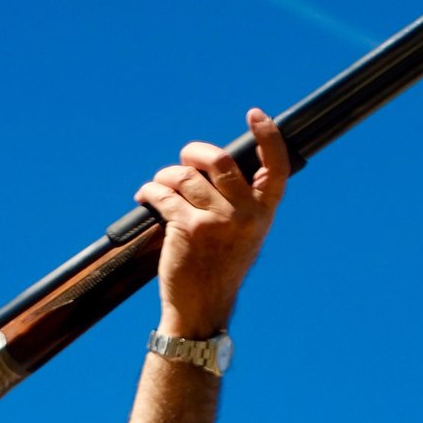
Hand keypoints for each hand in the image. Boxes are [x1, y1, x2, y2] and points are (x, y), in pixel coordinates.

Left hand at [133, 107, 289, 339]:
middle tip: (184, 158)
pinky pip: (163, 194)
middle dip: (194, 152)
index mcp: (264, 213)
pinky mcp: (188, 228)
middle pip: (219, 160)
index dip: (268, 136)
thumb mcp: (245, 234)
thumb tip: (214, 163)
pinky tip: (146, 197)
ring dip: (166, 176)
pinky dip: (150, 191)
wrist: (203, 307)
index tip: (256, 114)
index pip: (276, 167)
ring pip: (185, 176)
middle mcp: (246, 214)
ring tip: (159, 187)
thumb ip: (240, 201)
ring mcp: (218, 221)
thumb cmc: (220, 267)